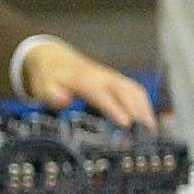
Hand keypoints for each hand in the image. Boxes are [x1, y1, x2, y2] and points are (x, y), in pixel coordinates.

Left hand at [22, 39, 155, 127]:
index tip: (126, 123)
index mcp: (86, 80)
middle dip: (139, 112)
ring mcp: (113, 78)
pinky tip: (147, 119)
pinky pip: (136, 90)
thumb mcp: (42, 86)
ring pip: (135, 91)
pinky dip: (144, 104)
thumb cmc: (50, 76)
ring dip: (145, 109)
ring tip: (151, 130)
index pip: (104, 96)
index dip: (115, 109)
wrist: (55, 59)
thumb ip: (51, 94)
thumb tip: (63, 101)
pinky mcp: (117, 81)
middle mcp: (104, 77)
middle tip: (146, 134)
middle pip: (127, 93)